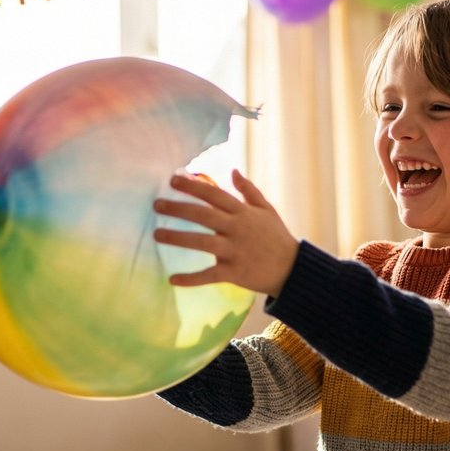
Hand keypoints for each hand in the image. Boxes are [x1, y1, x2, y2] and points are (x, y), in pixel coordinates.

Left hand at [153, 170, 298, 296]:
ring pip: (202, 242)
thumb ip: (249, 191)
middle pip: (203, 215)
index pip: (214, 195)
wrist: (293, 269)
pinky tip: (172, 279)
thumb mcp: (267, 210)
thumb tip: (233, 171)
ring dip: (177, 238)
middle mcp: (237, 229)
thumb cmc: (278, 238)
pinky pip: (209, 275)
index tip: (173, 180)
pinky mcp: (235, 272)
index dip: (193, 186)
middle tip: (156, 205)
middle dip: (178, 209)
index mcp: (243, 213)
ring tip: (156, 235)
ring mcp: (235, 251)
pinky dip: (191, 278)